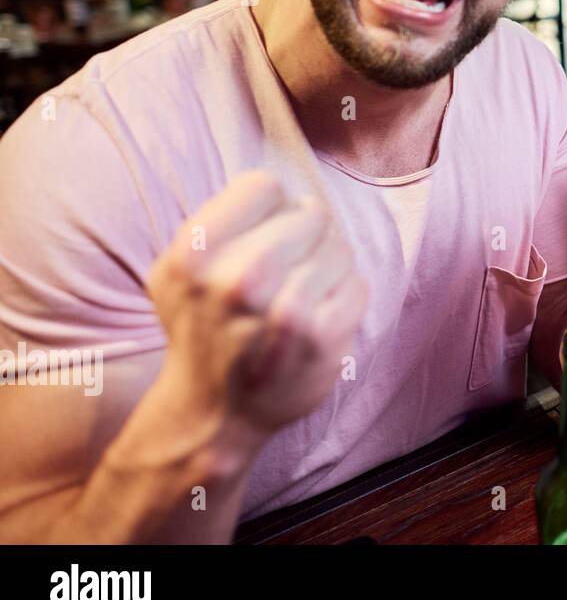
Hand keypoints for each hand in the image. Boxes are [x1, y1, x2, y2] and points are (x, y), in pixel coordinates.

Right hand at [146, 171, 366, 438]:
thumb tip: (284, 191)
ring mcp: (286, 312)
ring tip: (299, 294)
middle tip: (288, 268)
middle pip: (310, 213)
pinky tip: (316, 317)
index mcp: (194, 255)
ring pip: (340, 247)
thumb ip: (221, 220)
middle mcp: (239, 281)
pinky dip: (343, 295)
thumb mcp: (177, 270)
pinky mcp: (325, 338)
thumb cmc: (200, 329)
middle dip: (305, 235)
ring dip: (328, 265)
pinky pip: (357, 283)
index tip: (265, 233)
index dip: (271, 207)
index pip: (264, 186)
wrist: (215, 413)